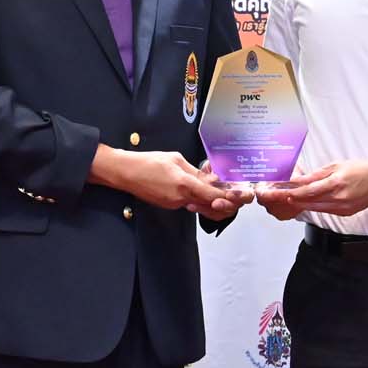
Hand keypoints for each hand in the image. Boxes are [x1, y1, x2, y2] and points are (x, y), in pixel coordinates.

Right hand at [118, 150, 250, 217]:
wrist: (125, 173)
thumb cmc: (147, 162)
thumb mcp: (176, 159)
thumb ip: (195, 171)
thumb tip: (209, 178)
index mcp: (184, 185)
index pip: (215, 196)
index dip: (231, 198)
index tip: (242, 195)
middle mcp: (181, 199)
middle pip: (211, 207)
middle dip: (227, 204)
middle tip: (237, 196)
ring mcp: (175, 204)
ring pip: (201, 207)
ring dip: (214, 202)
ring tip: (222, 191)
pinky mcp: (169, 205)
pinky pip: (190, 204)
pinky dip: (199, 199)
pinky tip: (202, 189)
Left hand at [256, 160, 367, 217]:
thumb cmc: (359, 169)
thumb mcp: (336, 166)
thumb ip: (316, 175)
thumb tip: (300, 179)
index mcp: (336, 183)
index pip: (309, 190)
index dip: (294, 193)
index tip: (282, 193)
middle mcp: (339, 198)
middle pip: (310, 202)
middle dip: (294, 200)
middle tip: (281, 198)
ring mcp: (343, 208)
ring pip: (316, 208)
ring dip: (303, 204)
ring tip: (290, 200)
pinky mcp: (346, 213)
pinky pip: (326, 211)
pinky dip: (316, 207)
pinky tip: (308, 203)